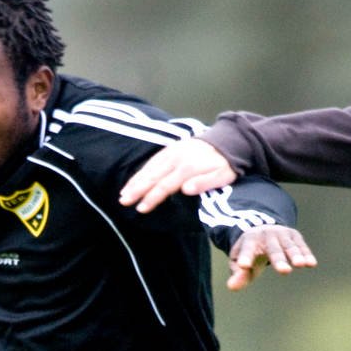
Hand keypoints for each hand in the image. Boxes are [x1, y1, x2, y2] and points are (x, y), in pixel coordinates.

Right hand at [119, 139, 237, 212]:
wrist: (227, 141)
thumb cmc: (225, 164)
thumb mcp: (223, 176)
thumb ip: (205, 182)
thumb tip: (186, 189)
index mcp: (188, 167)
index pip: (165, 185)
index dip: (152, 198)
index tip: (141, 209)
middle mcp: (176, 158)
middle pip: (152, 176)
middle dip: (136, 189)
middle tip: (123, 201)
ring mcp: (172, 152)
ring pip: (149, 168)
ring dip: (135, 181)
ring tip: (123, 193)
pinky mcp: (171, 149)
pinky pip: (152, 161)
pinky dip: (141, 170)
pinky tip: (134, 180)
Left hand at [226, 226, 317, 291]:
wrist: (262, 231)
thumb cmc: (249, 252)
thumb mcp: (238, 262)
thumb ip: (237, 275)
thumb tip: (231, 287)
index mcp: (250, 240)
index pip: (247, 249)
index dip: (245, 257)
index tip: (243, 266)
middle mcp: (266, 234)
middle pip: (273, 248)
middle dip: (278, 259)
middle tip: (284, 271)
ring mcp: (282, 234)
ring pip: (289, 246)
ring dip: (296, 255)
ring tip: (300, 265)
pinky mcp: (294, 236)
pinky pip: (301, 245)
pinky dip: (306, 254)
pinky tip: (311, 263)